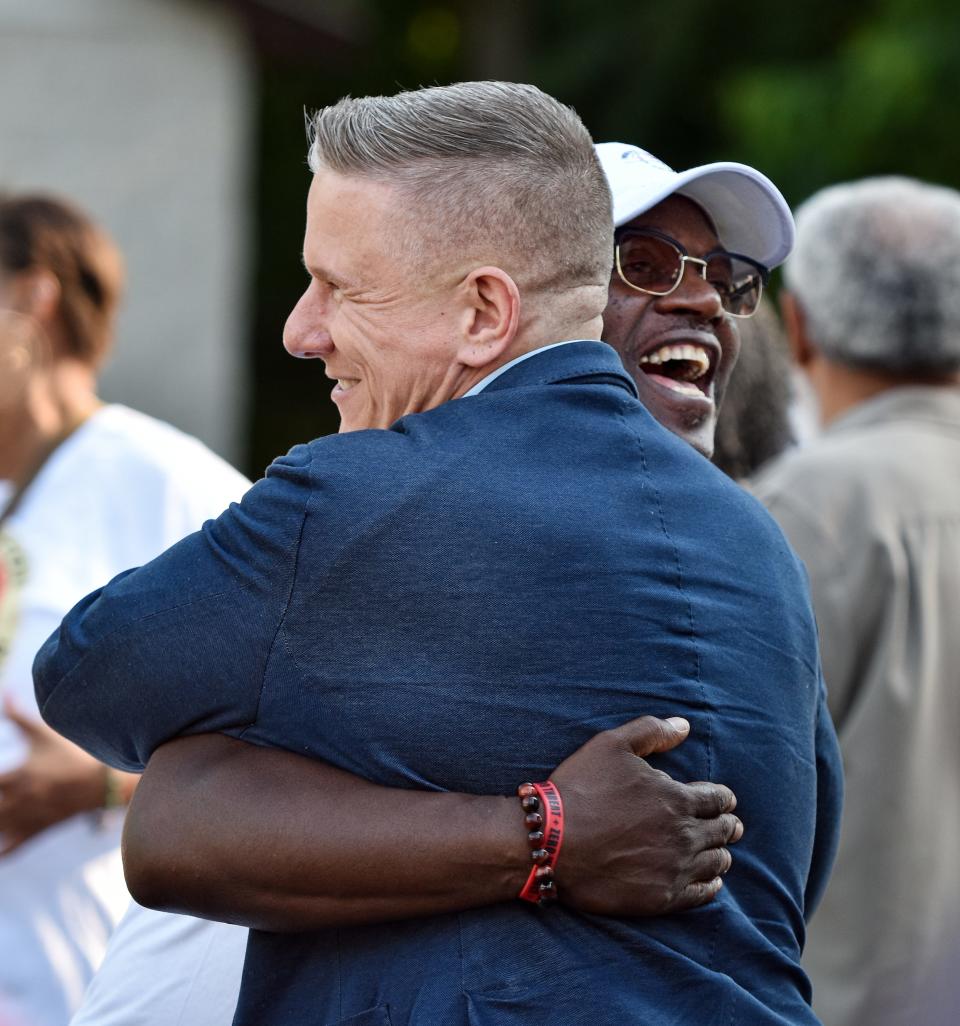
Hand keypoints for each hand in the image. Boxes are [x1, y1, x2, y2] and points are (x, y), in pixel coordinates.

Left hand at [0, 697, 111, 854]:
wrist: (102, 782)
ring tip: (0, 812)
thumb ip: (19, 716)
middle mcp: (17, 801)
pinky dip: (0, 853)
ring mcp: (26, 819)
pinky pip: (11, 849)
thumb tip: (5, 693)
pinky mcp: (36, 831)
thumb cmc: (72, 754)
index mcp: (16, 776)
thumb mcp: (45, 733)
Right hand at [552, 716, 742, 915]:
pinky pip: (701, 894)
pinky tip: (710, 881)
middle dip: (728, 825)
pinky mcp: (661, 897)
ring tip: (719, 851)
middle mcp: (684, 835)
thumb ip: (651, 731)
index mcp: (677, 798)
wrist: (551, 841)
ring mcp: (674, 869)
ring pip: (717, 863)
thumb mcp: (612, 744)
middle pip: (722, 831)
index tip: (725, 800)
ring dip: (721, 854)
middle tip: (730, 826)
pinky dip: (711, 885)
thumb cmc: (581, 788)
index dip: (724, 798)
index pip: (718, 799)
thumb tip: (684, 726)